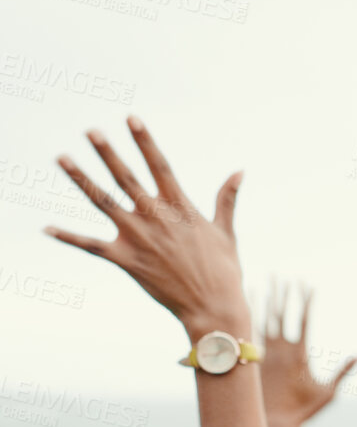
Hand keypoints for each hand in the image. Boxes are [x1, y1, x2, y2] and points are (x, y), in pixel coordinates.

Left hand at [46, 117, 247, 337]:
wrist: (213, 308)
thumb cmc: (224, 271)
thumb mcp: (226, 232)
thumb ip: (226, 199)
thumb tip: (240, 171)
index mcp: (181, 208)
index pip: (159, 165)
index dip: (144, 141)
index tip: (131, 118)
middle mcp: (156, 217)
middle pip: (125, 177)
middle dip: (107, 152)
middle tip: (90, 130)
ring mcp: (137, 237)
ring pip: (102, 201)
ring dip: (80, 178)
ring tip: (61, 157)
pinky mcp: (125, 260)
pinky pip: (91, 246)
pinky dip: (69, 237)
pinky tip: (47, 228)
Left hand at [259, 279, 356, 426]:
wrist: (273, 421)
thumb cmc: (302, 410)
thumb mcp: (328, 392)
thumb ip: (342, 372)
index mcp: (300, 354)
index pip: (304, 320)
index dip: (307, 301)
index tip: (309, 285)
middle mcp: (281, 349)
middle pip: (283, 314)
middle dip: (285, 294)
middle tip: (285, 276)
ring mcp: (265, 353)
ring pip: (264, 319)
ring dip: (267, 299)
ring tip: (267, 281)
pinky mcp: (253, 359)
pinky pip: (250, 332)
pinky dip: (249, 315)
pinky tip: (247, 302)